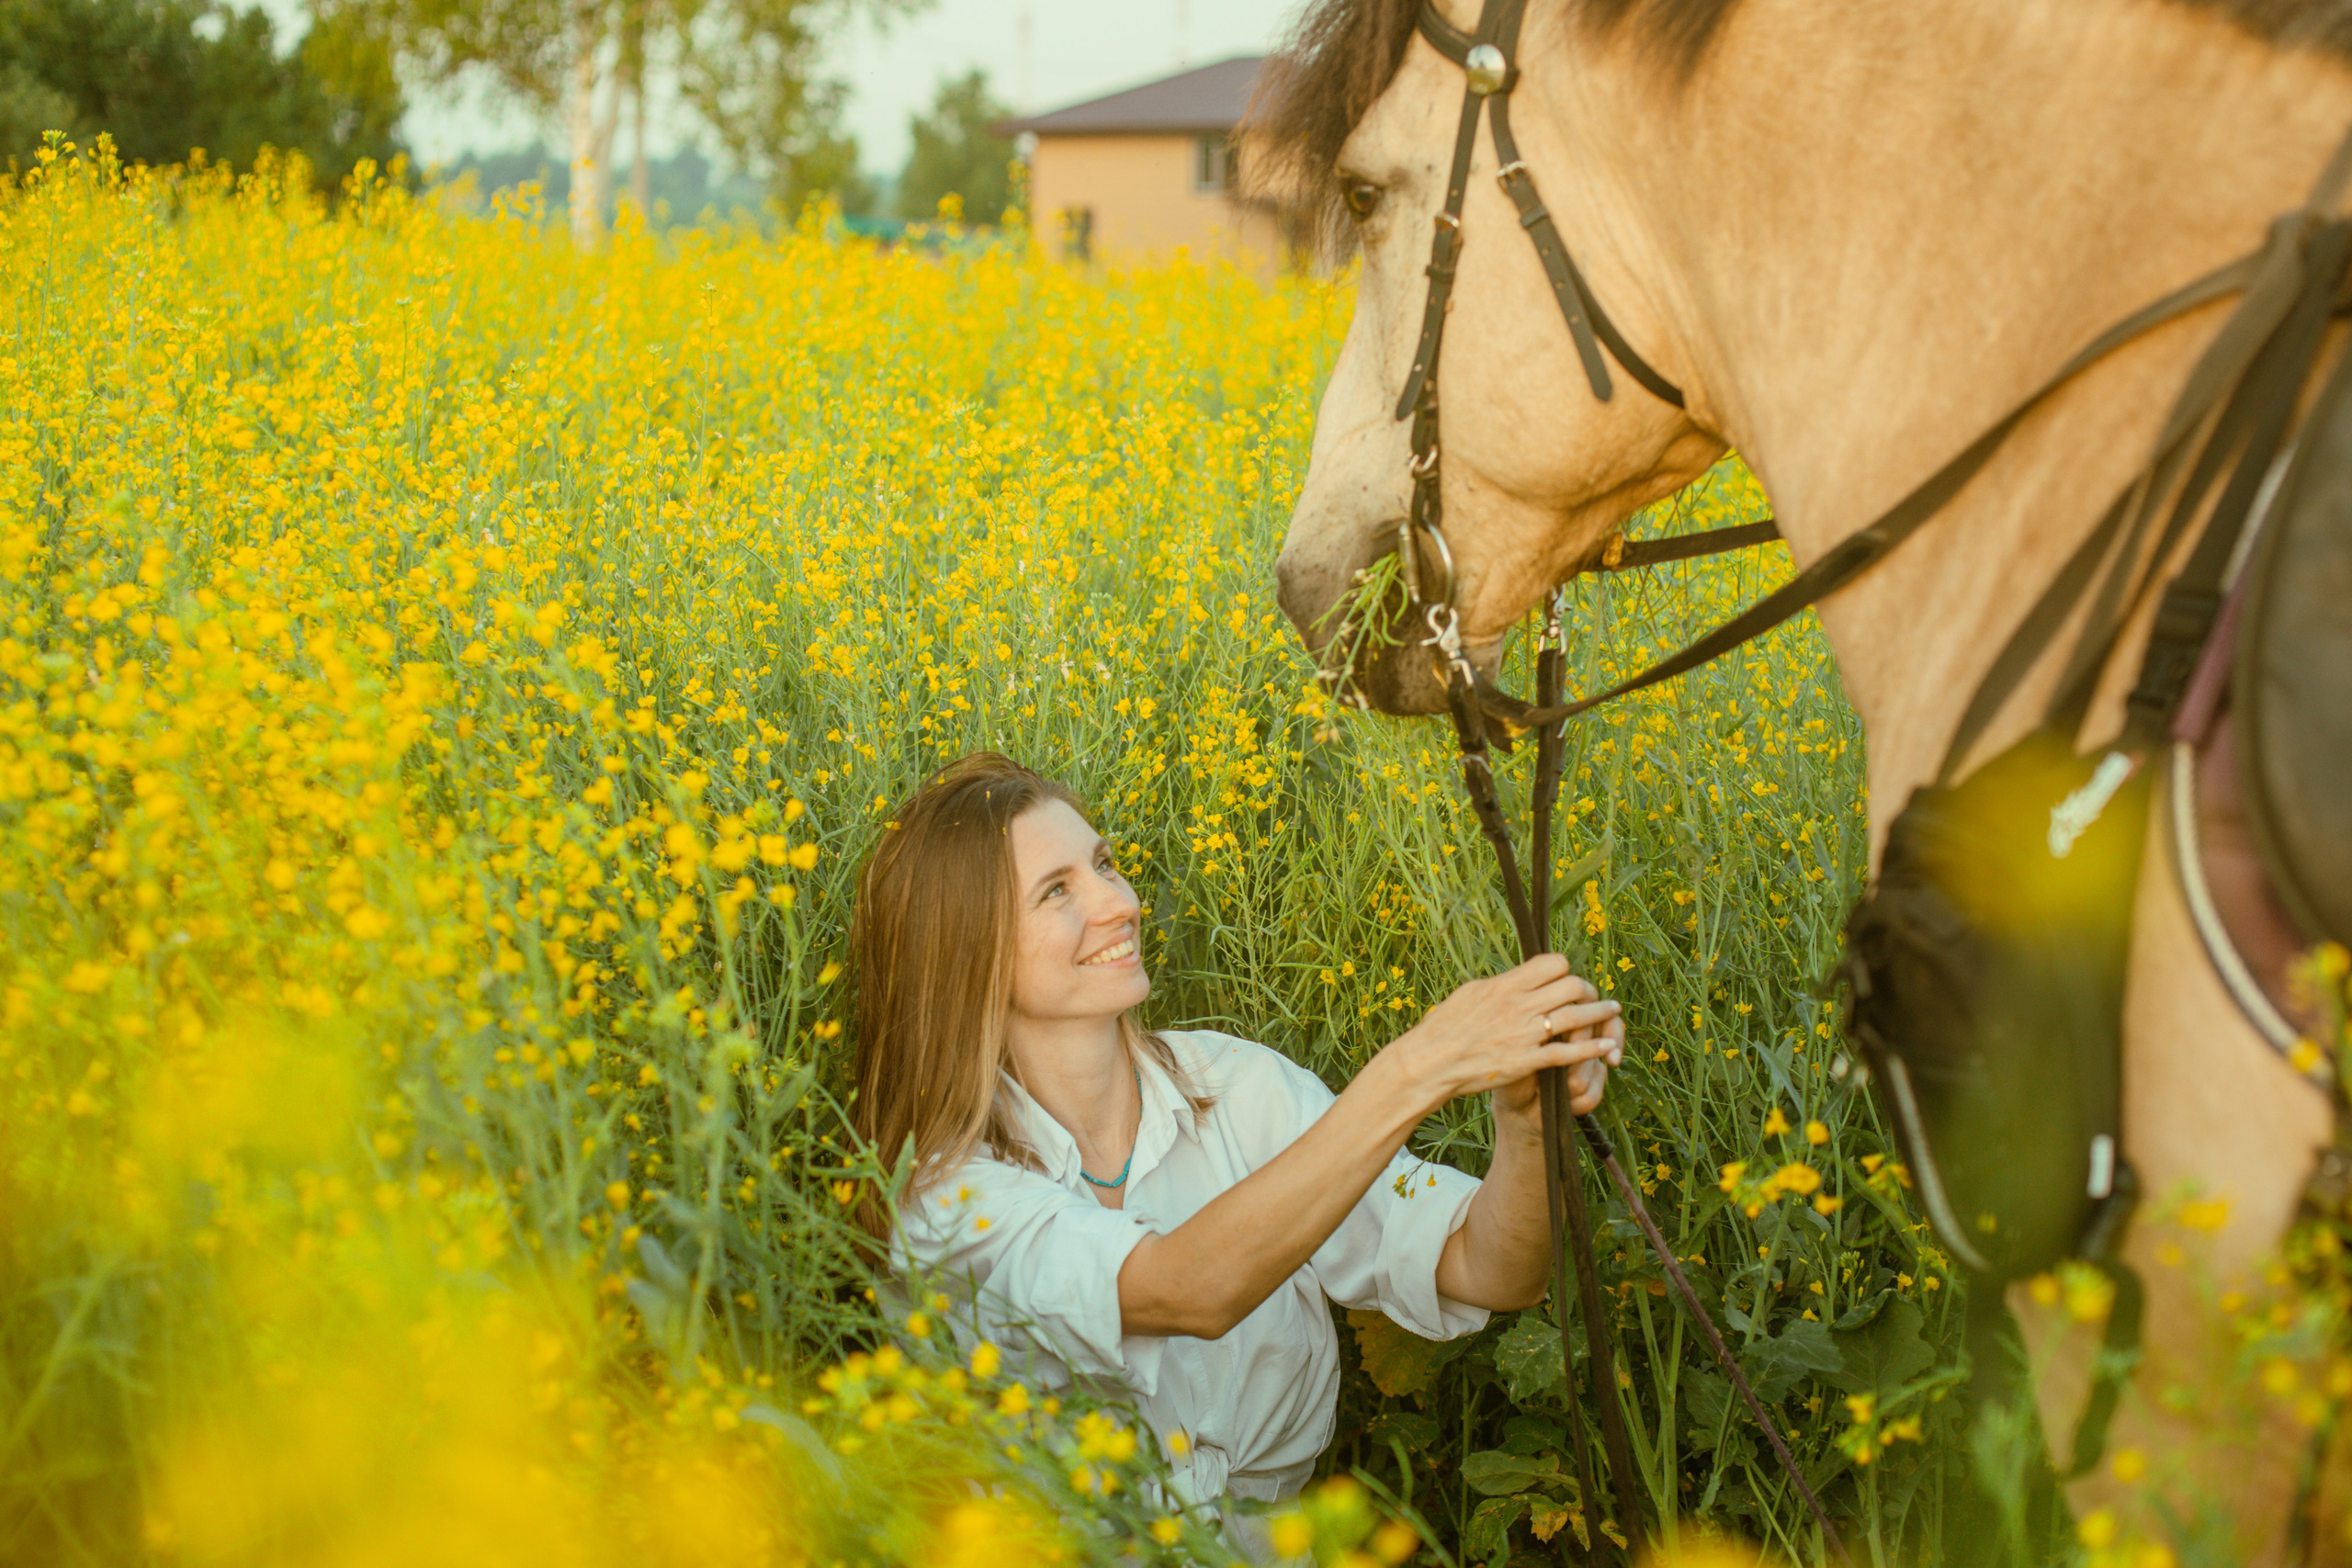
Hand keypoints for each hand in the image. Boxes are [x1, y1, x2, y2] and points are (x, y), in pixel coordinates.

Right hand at [1385, 954, 1620, 1118]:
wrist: (1430, 1062)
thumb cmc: (1443, 1028)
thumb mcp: (1470, 994)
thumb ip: (1500, 986)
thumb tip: (1517, 979)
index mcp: (1504, 985)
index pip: (1551, 964)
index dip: (1565, 970)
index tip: (1566, 979)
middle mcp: (1518, 1005)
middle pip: (1571, 986)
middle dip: (1586, 990)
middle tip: (1592, 997)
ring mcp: (1524, 1033)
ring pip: (1575, 1016)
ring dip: (1599, 1014)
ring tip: (1612, 1012)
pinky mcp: (1526, 1061)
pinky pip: (1567, 1053)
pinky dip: (1590, 1049)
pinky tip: (1605, 1048)